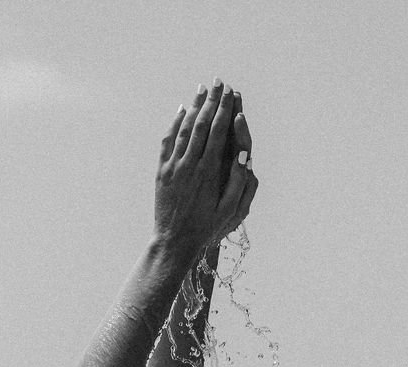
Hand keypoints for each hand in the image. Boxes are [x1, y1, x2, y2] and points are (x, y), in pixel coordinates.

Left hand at [153, 83, 257, 257]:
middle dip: (212, 101)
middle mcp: (190, 164)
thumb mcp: (230, 210)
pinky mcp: (162, 172)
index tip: (231, 93)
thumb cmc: (207, 228)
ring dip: (195, 106)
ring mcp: (173, 167)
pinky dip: (175, 124)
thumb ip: (239, 180)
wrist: (174, 242)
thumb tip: (245, 153)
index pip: (218, 131)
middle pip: (201, 123)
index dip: (225, 109)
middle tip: (219, 82)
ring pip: (184, 128)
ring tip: (203, 89)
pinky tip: (181, 111)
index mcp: (209, 171)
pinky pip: (168, 141)